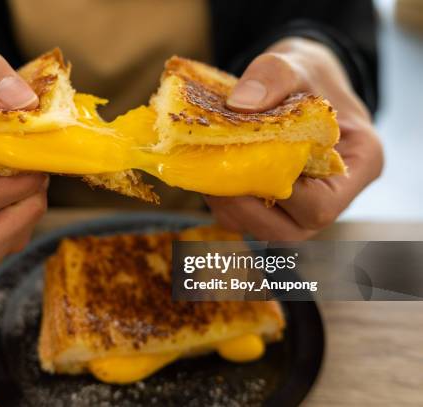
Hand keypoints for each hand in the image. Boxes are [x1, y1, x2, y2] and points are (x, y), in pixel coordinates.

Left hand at [206, 37, 382, 239]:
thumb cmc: (308, 74)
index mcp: (359, 165)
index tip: (244, 161)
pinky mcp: (276, 205)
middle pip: (288, 230)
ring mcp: (303, 206)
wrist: (300, 80)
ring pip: (263, 229)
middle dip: (243, 207)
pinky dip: (224, 200)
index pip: (320, 205)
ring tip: (207, 170)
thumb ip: (272, 77)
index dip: (277, 193)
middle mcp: (334, 196)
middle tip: (212, 172)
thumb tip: (239, 105)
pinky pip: (247, 218)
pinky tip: (210, 172)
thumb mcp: (296, 63)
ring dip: (229, 206)